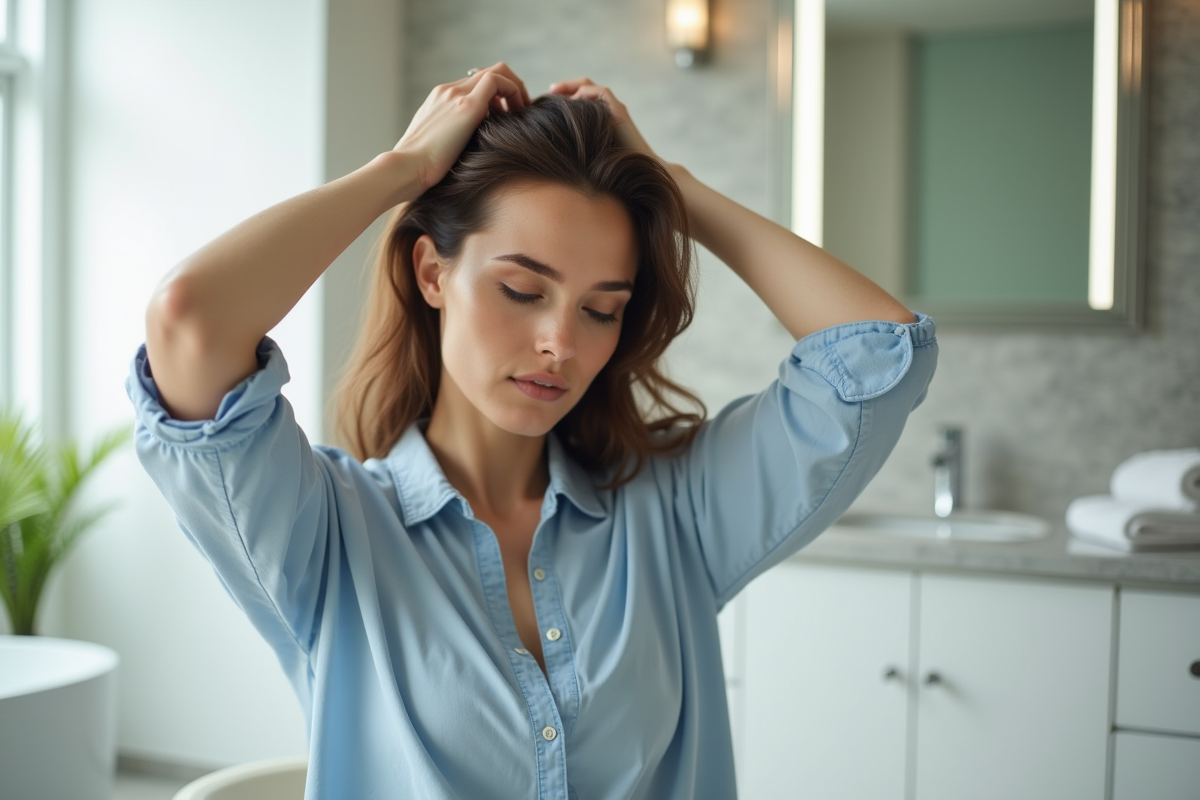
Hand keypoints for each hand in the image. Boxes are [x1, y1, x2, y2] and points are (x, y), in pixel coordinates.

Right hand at [393, 62, 531, 189]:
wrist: (406, 169)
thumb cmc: (420, 169)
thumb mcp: (438, 148)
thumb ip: (454, 139)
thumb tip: (469, 152)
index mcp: (439, 99)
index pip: (475, 83)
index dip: (497, 95)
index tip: (508, 115)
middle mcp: (448, 91)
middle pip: (488, 72)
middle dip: (511, 88)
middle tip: (521, 111)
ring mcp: (456, 95)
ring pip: (497, 72)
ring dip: (516, 89)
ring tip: (523, 113)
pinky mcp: (466, 106)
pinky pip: (497, 81)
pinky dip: (514, 92)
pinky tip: (518, 114)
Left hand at [547, 78, 657, 160]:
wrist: (639, 173)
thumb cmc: (612, 169)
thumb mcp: (585, 152)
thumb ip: (573, 143)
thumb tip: (548, 146)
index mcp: (599, 116)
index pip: (578, 96)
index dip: (561, 96)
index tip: (543, 104)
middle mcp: (607, 109)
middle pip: (582, 86)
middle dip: (563, 87)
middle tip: (547, 93)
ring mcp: (614, 109)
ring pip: (589, 86)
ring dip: (570, 86)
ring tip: (554, 93)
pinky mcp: (620, 113)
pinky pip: (602, 93)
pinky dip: (585, 93)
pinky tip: (571, 102)